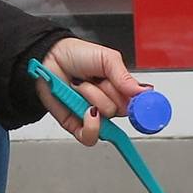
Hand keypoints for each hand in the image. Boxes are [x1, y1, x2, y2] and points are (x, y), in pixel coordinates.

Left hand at [33, 37, 148, 146]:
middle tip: (98, 80)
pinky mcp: (77, 125)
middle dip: (109, 95)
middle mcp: (108, 102)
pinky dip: (91, 126)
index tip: (143, 107)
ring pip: (106, 121)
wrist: (48, 58)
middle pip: (122, 112)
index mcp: (119, 88)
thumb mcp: (107, 58)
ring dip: (93, 101)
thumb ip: (125, 77)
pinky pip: (90, 137)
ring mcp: (93, 115)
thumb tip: (144, 92)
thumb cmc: (76, 54)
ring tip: (81, 86)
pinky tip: (86, 111)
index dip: (143, 109)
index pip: (138, 105)